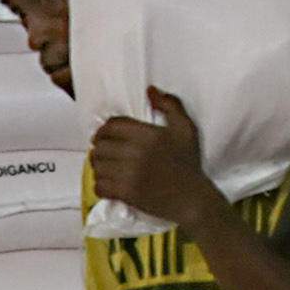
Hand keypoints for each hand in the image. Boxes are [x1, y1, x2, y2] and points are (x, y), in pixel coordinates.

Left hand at [87, 88, 221, 229]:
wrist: (191, 199)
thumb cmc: (188, 163)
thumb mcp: (185, 128)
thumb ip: (170, 105)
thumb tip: (150, 90)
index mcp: (146, 135)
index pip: (112, 126)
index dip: (104, 129)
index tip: (105, 135)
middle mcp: (134, 153)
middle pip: (100, 145)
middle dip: (99, 147)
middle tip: (105, 152)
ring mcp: (128, 174)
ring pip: (97, 166)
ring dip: (99, 166)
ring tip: (106, 167)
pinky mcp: (125, 193)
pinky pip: (99, 185)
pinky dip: (100, 184)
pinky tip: (108, 183)